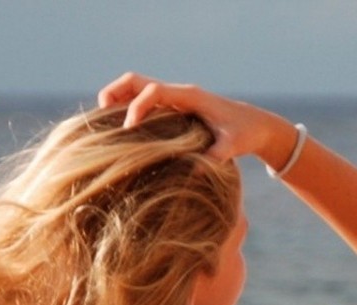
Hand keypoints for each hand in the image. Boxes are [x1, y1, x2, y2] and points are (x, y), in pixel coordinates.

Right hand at [97, 73, 288, 161]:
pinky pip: (143, 101)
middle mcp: (178, 93)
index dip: (137, 107)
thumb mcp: (234, 146)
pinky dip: (127, 108)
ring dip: (116, 100)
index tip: (128, 129)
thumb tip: (197, 172)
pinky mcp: (173, 108)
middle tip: (100, 118)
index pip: (154, 91)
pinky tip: (119, 131)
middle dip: (114, 94)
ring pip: (135, 88)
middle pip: (135, 81)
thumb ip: (217, 155)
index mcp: (190, 97)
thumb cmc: (245, 133)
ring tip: (102, 124)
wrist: (256, 125)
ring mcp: (174, 99)